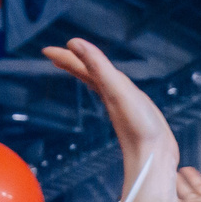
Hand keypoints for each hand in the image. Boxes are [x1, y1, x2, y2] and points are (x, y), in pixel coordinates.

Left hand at [49, 40, 177, 201]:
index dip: (64, 57)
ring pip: (101, 84)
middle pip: (87, 75)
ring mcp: (122, 105)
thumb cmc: (137, 126)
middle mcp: (110, 95)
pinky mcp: (135, 113)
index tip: (46, 50)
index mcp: (104, 87)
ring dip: (91, 74)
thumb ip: (96, 66)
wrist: (154, 158)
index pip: (80, 67)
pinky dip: (113, 88)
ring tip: (83, 68)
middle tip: (58, 55)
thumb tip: (73, 44)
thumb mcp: (116, 89)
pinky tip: (116, 93)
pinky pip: (119, 95)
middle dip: (73, 63)